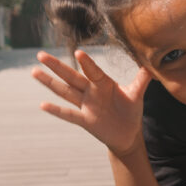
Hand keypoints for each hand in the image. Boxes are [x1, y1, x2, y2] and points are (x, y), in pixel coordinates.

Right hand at [32, 50, 151, 156]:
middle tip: (40, 54)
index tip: (78, 52)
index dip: (87, 63)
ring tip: (34, 72)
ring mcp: (85, 105)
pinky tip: (42, 105)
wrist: (129, 134)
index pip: (93, 71)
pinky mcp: (85, 120)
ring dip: (50, 83)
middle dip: (56, 66)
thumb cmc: (131, 111)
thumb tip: (152, 61)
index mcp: (103, 83)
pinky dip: (56, 111)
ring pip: (65, 92)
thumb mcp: (137, 93)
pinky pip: (69, 115)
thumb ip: (142, 77)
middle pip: (71, 77)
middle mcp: (91, 92)